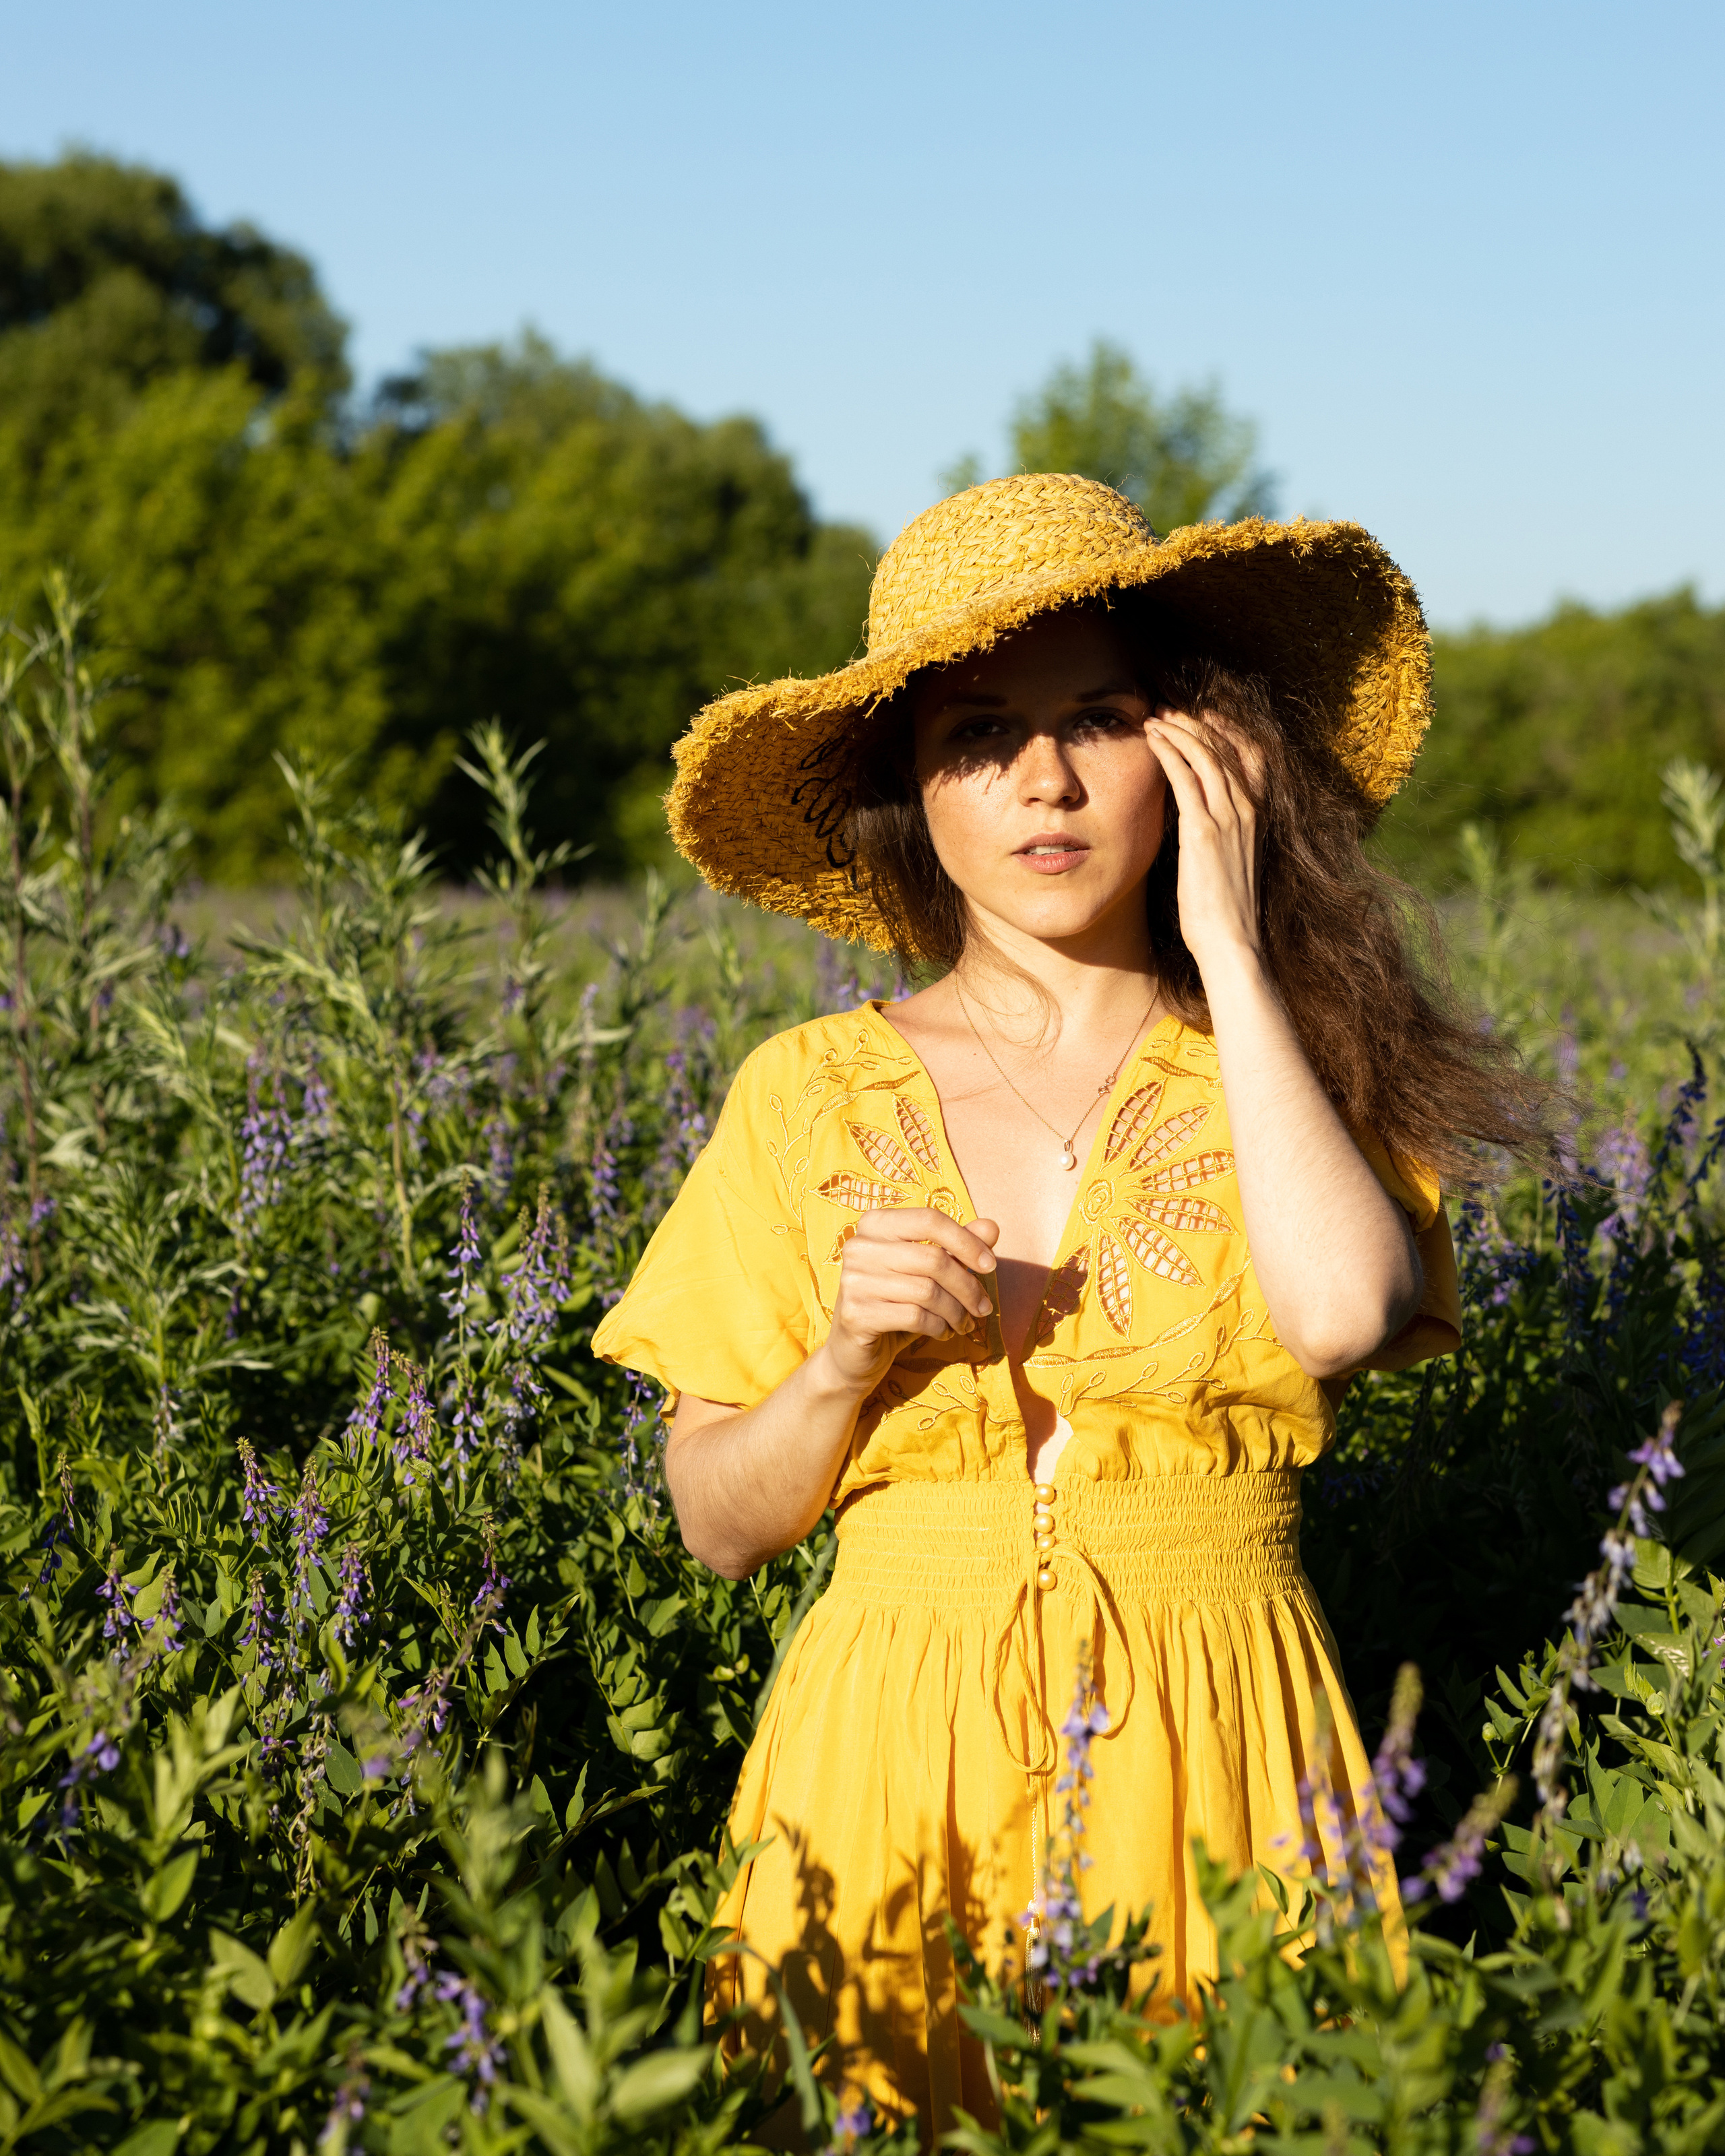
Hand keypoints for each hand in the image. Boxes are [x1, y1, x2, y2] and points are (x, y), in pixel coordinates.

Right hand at [820, 1207, 999, 1396]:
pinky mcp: (856, 1314)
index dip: (966, 1241)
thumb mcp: (929, 1273)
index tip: (990, 1265)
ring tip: (963, 1323)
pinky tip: (941, 1332)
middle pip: (933, 1258)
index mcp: (874, 1225)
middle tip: (983, 1308)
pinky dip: (938, 1326)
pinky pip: (915, 1316)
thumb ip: (957, 1247)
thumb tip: (991, 1227)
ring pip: (927, 1290)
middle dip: (967, 1286)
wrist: (853, 1352)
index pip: (929, 1220)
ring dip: (956, 1311)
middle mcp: (859, 1247)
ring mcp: (853, 1280)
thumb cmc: (895, 1303)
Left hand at [1147, 709, 1263, 978]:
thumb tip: (1199, 824)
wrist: (1232, 941)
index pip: (1252, 757)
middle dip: (1197, 723)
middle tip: (1170, 710)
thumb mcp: (1231, 864)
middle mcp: (1247, 811)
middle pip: (1226, 748)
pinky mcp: (1203, 831)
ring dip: (1179, 731)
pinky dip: (1169, 752)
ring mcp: (1228, 819)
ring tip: (1156, 718)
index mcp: (1258, 817)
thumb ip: (1222, 837)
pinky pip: (1185, 778)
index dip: (1229, 731)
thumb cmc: (1227, 912)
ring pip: (1206, 756)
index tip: (1205, 716)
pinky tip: (1153, 739)